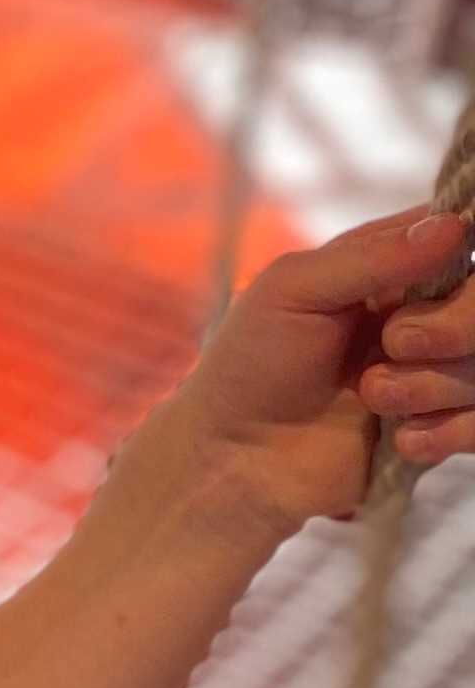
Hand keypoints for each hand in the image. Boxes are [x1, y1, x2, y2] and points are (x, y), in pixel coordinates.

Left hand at [174, 203, 474, 531]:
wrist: (236, 461)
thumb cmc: (250, 365)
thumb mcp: (292, 290)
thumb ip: (373, 256)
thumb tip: (455, 226)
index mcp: (391, 265)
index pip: (462, 235)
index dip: (461, 251)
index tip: (435, 282)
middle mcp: (426, 312)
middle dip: (457, 324)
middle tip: (393, 342)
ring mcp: (438, 372)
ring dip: (430, 385)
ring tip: (369, 396)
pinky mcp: (444, 427)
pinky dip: (449, 432)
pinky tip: (400, 439)